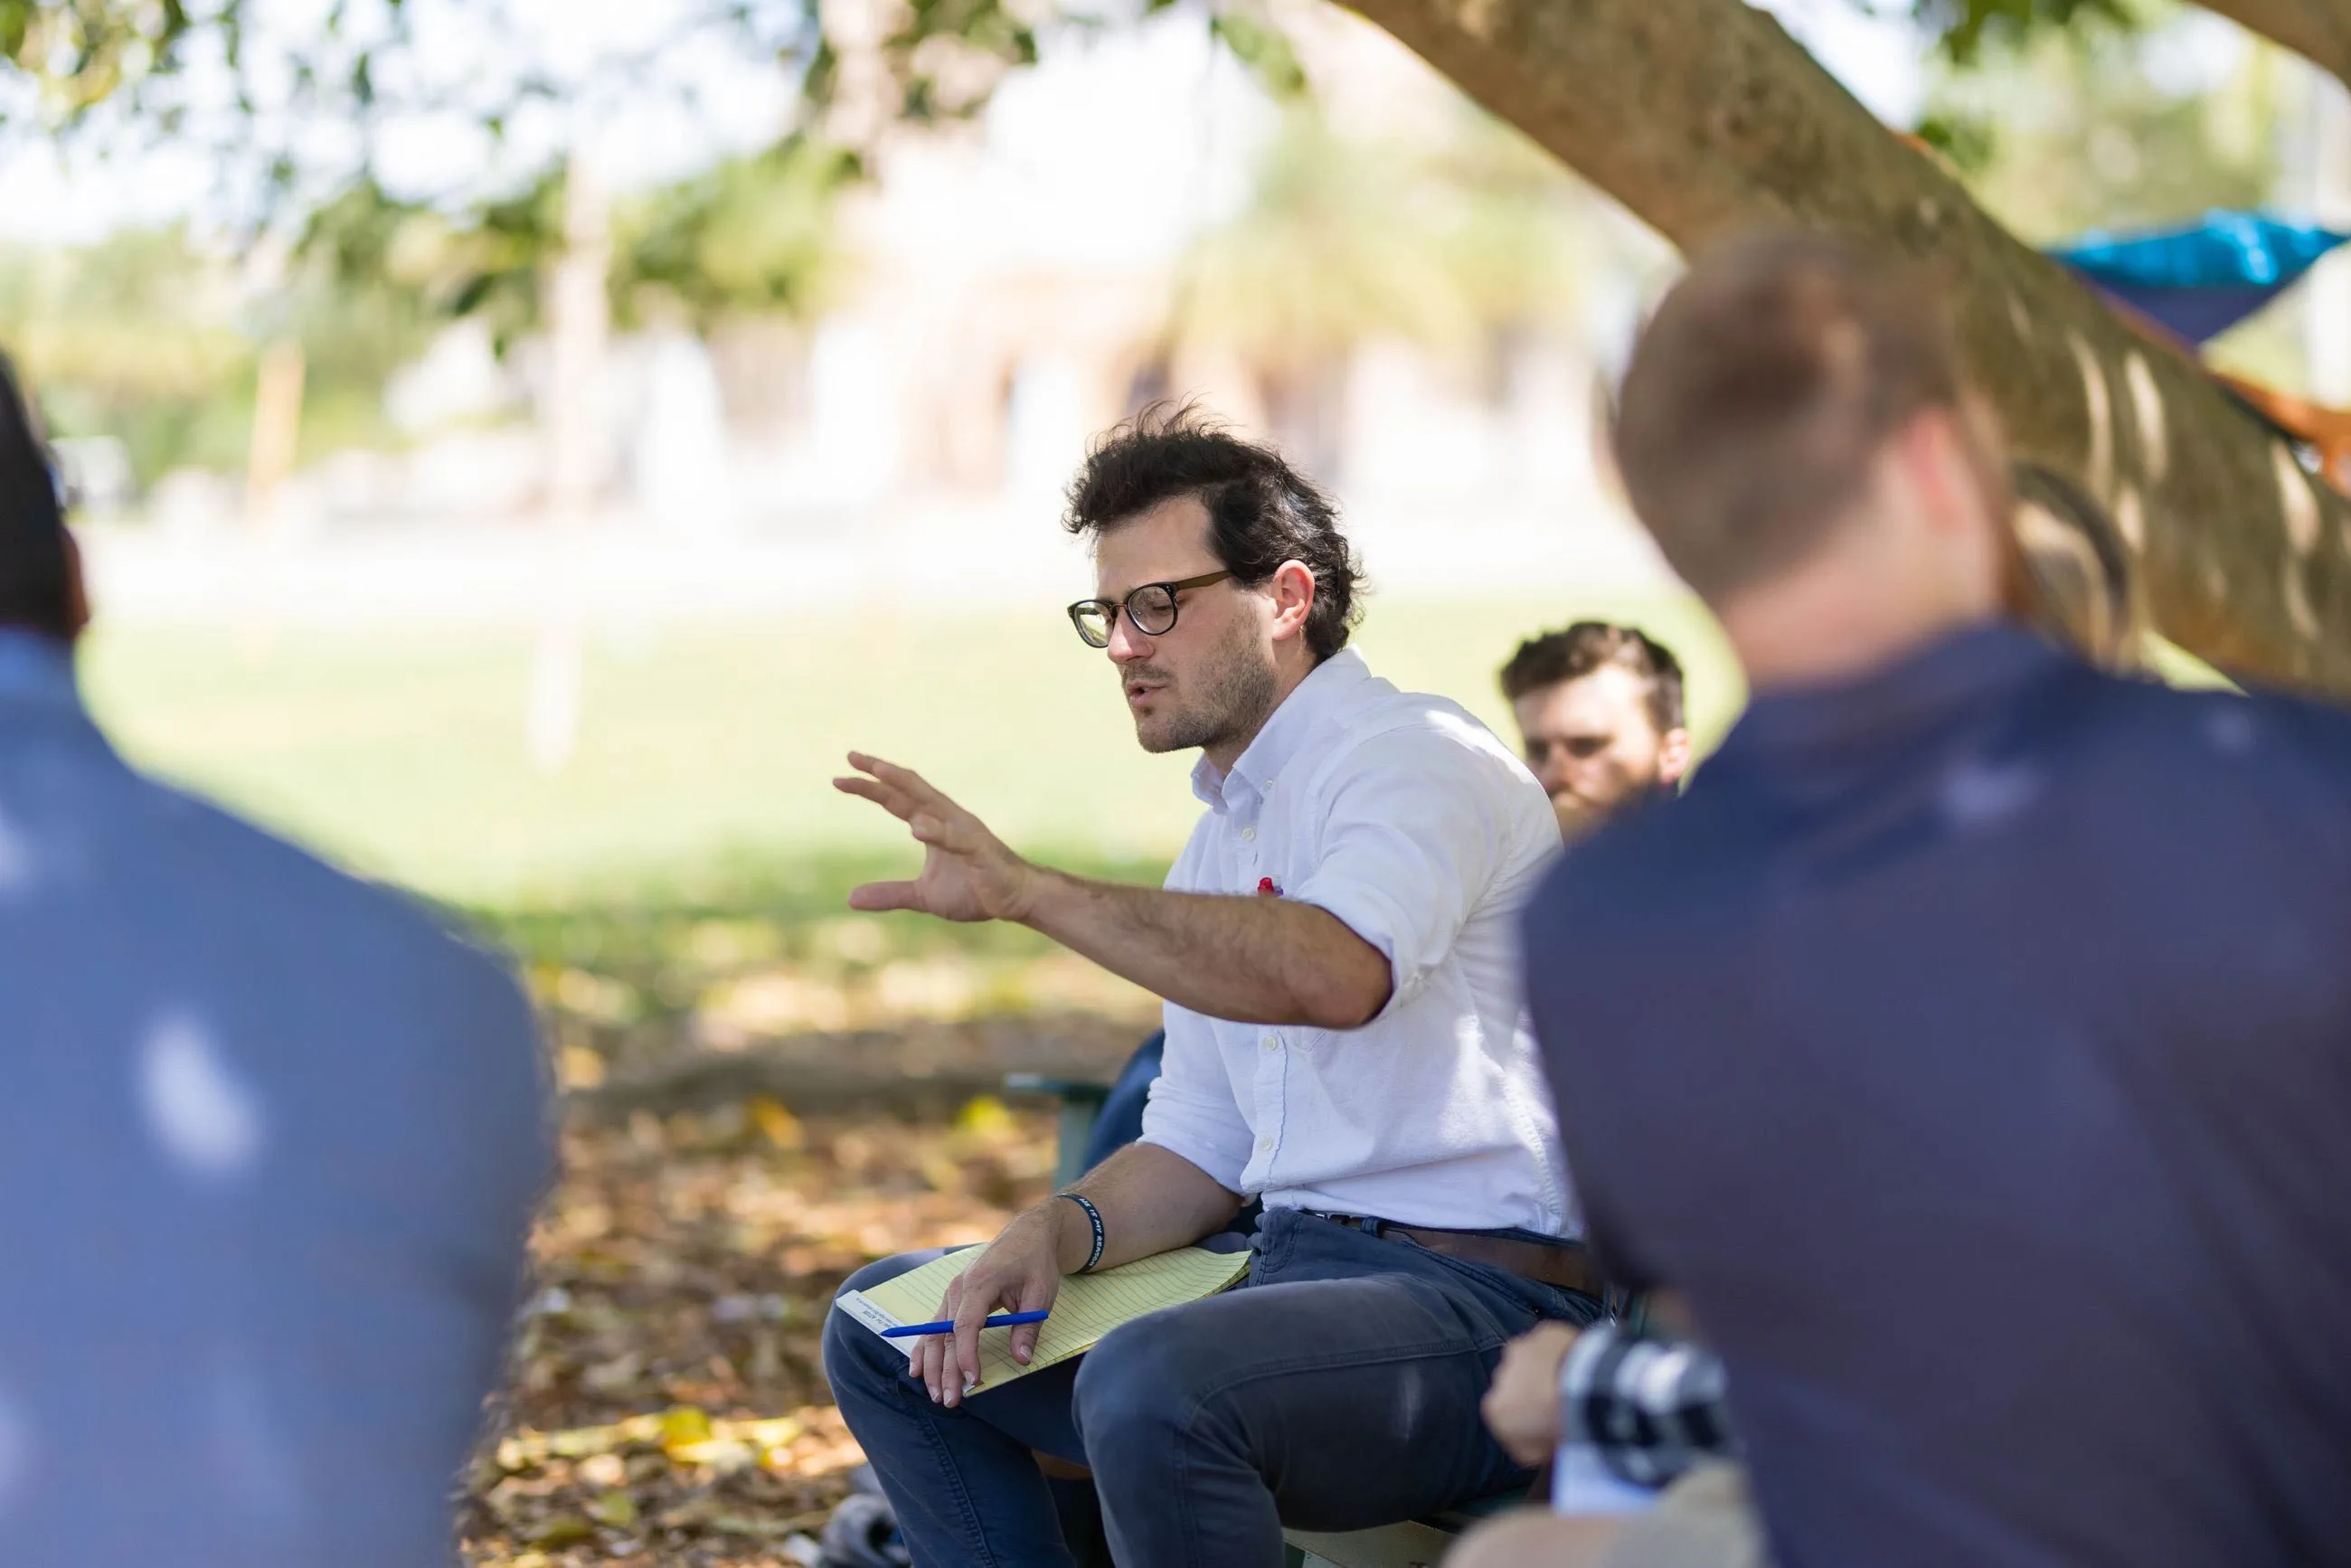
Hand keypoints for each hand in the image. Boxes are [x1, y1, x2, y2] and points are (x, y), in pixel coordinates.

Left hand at [835, 753, 1041, 923]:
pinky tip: (916, 828)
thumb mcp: (924, 895)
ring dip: (905, 787)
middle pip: (909, 788)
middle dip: (881, 772)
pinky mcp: (979, 851)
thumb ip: (890, 894)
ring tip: (880, 773)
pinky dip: (937, 831)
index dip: (871, 786)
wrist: (1016, 900)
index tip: (840, 778)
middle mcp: (948, 819)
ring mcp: (964, 832)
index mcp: (933, 824)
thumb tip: (850, 899)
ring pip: (931, 803)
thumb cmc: (975, 890)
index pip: (897, 799)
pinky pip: (956, 839)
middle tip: (851, 757)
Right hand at [908, 1202, 1074, 1406]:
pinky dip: (925, 1349)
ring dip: (932, 1365)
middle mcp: (958, 1288)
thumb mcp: (1041, 1293)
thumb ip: (1028, 1327)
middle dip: (945, 1370)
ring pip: (935, 1334)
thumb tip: (1022, 1359)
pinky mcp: (953, 1298)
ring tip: (935, 1394)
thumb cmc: (1035, 1263)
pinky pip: (935, 1327)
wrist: (1028, 1235)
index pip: (966, 1326)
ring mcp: (952, 1293)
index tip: (973, 1381)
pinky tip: (918, 1370)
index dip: (967, 1356)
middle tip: (949, 1401)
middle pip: (945, 1335)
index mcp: (980, 1283)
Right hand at [1481, 1321, 1581, 1465]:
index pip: (1504, 1418)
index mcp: (1495, 1407)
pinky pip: (1550, 1342)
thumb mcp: (1537, 1455)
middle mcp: (1500, 1375)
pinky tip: (1575, 1363)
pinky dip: (1559, 1351)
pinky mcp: (1543, 1331)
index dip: (1524, 1423)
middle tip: (1556, 1403)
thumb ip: (1525, 1448)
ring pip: (1529, 1360)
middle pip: (1514, 1385)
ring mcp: (1521, 1349)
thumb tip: (1534, 1445)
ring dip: (1542, 1368)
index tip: (1542, 1428)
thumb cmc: (1560, 1424)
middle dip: (1530, 1391)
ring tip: (1567, 1382)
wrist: (1585, 1389)